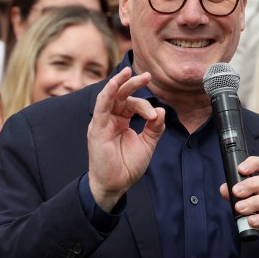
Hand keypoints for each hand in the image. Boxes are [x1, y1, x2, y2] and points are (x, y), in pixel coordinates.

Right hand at [88, 68, 165, 210]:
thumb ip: (155, 128)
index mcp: (121, 120)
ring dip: (120, 83)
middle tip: (147, 75)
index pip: (133, 104)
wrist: (116, 185)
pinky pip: (101, 107)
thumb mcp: (147, 144)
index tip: (155, 117)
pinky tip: (114, 84)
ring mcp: (102, 122)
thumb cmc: (128, 166)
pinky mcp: (97, 129)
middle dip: (133, 83)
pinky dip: (107, 94)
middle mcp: (110, 118)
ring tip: (130, 72)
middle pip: (121, 95)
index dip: (146, 107)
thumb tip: (161, 111)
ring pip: (110, 96)